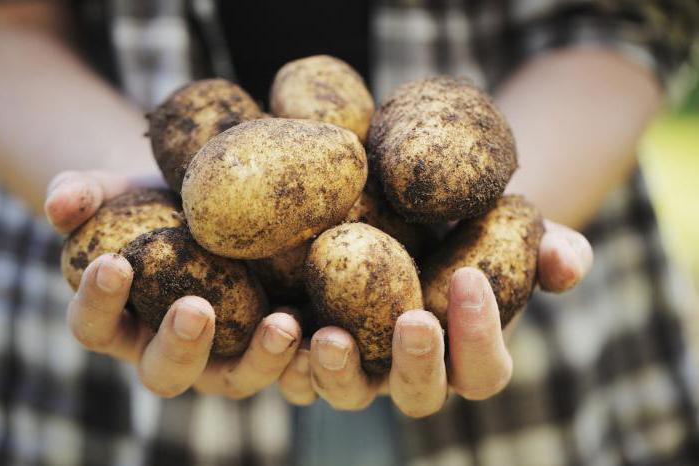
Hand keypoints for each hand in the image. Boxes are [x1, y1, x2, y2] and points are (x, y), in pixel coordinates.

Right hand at [45, 170, 303, 399]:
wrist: (205, 203)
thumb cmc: (150, 203)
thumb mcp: (113, 191)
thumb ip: (79, 194)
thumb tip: (63, 202)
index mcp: (122, 321)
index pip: (95, 325)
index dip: (98, 301)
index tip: (113, 262)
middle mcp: (170, 350)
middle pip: (166, 372)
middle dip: (180, 345)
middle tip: (195, 308)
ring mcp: (224, 353)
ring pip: (236, 378)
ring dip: (260, 359)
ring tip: (284, 323)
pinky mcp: (271, 342)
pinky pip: (288, 364)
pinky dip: (305, 355)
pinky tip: (324, 326)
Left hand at [279, 220, 592, 416]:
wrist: (415, 213)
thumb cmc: (473, 226)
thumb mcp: (515, 230)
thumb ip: (550, 249)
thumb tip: (569, 262)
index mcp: (467, 355)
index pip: (484, 368)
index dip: (481, 334)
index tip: (471, 278)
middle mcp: (415, 371)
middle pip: (420, 396)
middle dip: (418, 364)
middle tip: (413, 320)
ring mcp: (363, 364)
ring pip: (351, 394)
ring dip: (339, 374)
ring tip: (328, 335)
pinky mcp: (314, 344)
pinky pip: (297, 371)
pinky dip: (284, 359)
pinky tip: (279, 324)